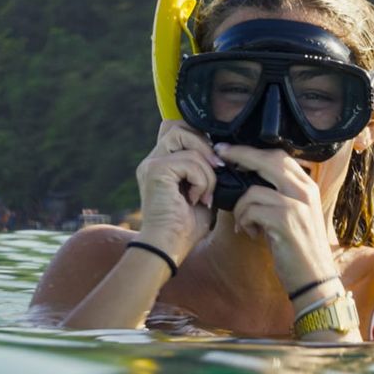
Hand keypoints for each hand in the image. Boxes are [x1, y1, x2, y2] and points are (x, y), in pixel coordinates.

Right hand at [133, 120, 219, 260]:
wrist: (168, 248)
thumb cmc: (184, 227)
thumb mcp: (201, 191)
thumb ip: (205, 170)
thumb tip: (222, 155)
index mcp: (161, 163)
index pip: (177, 129)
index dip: (198, 137)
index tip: (213, 163)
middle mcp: (152, 159)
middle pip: (181, 126)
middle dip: (204, 146)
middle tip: (215, 172)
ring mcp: (151, 163)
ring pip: (187, 139)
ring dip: (205, 168)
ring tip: (205, 193)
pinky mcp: (155, 170)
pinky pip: (189, 161)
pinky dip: (201, 180)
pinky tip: (197, 198)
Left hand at [215, 143, 338, 295]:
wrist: (314, 278)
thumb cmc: (299, 248)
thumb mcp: (295, 214)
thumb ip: (278, 194)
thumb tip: (248, 179)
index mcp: (308, 186)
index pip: (279, 155)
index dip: (253, 150)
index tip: (231, 149)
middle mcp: (305, 191)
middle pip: (268, 160)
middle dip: (240, 155)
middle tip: (221, 156)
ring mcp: (297, 205)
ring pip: (253, 190)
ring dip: (241, 208)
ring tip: (245, 223)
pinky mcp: (285, 221)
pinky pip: (251, 210)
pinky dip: (245, 221)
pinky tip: (251, 234)